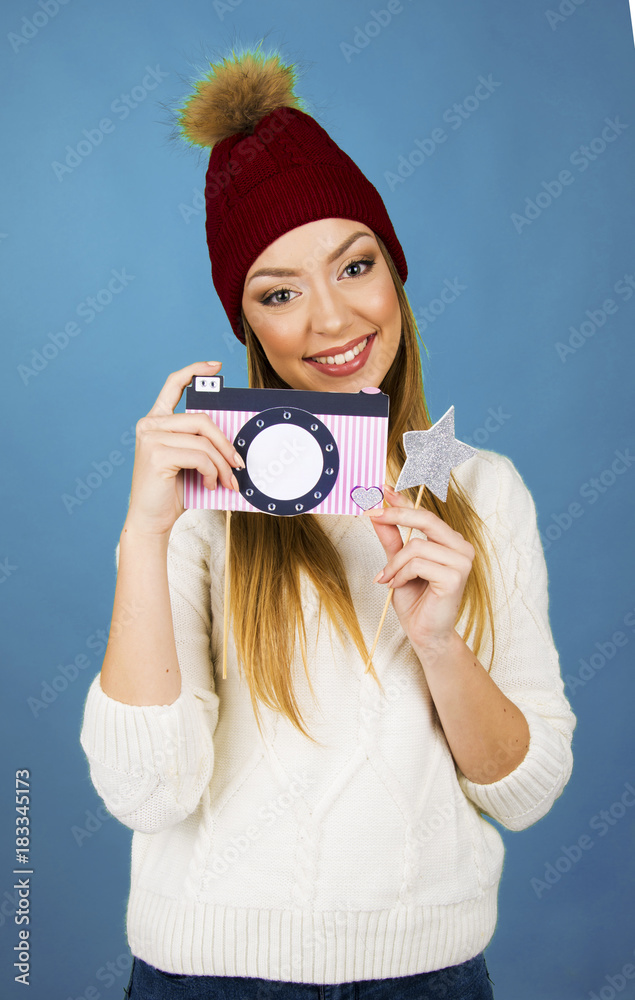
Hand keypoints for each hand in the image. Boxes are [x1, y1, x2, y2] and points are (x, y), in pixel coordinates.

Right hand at [124, 361, 243, 536]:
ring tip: (228, 482)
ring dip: (222, 464)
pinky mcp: (156, 454)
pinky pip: (199, 456)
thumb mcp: (189, 462)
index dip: (194, 370)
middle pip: (201, 420)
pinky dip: (211, 472)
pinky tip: (210, 484)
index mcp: (156, 421)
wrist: (150, 521)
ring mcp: (150, 437)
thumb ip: (202, 445)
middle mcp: (150, 424)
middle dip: (225, 444)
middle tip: (239, 465)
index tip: (216, 366)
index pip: (174, 384)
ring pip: (203, 441)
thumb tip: (234, 443)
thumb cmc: (172, 492)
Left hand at [364, 484, 474, 647]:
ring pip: (416, 546)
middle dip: (395, 515)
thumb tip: (378, 512)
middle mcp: (461, 547)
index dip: (402, 500)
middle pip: (426, 519)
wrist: (425, 633)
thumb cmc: (416, 600)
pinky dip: (401, 574)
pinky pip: (418, 564)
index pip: (425, 513)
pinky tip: (398, 586)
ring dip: (395, 564)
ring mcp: (462, 561)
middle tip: (372, 514)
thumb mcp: (398, 563)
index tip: (380, 489)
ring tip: (388, 579)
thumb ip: (392, 538)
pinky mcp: (456, 577)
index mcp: (450, 541)